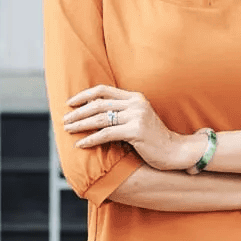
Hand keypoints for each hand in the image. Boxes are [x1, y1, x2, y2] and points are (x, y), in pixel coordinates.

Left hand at [63, 85, 183, 169]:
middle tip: (65, 119)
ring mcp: (137, 116)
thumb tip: (92, 112)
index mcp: (135, 97)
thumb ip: (121, 112)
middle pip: (99, 104)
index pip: (104, 90)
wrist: (176, 151)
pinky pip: (107, 134)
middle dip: (78, 112)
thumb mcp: (137, 119)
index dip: (84, 95)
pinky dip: (91, 139)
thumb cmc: (154, 138)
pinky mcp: (136, 131)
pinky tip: (80, 144)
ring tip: (68, 129)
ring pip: (100, 118)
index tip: (70, 102)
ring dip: (81, 124)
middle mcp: (136, 104)